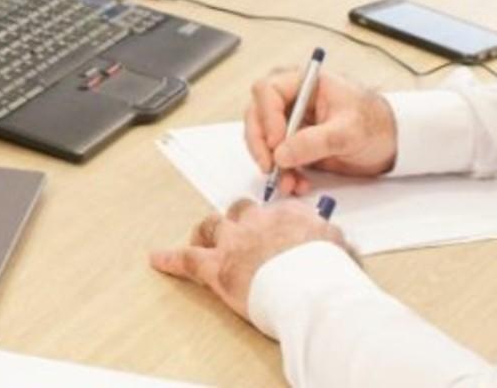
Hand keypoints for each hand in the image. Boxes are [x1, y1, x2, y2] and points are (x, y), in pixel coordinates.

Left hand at [149, 199, 350, 319]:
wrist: (309, 286)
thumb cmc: (326, 271)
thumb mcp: (337, 246)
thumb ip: (329, 240)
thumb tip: (335, 245)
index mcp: (287, 214)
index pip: (274, 209)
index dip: (270, 221)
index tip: (272, 228)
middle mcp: (257, 222)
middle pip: (239, 211)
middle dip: (236, 222)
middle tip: (236, 235)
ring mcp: (233, 242)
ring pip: (210, 226)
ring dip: (204, 234)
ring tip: (200, 241)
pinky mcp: (216, 267)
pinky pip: (187, 259)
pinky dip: (170, 258)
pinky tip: (158, 258)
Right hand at [244, 66, 397, 197]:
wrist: (390, 142)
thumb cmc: (375, 124)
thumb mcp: (349, 132)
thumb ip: (314, 141)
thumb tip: (281, 155)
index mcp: (306, 82)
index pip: (268, 90)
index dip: (267, 117)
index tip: (276, 143)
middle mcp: (293, 99)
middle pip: (257, 115)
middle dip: (261, 145)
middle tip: (271, 168)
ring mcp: (292, 121)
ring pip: (263, 140)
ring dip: (272, 164)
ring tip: (289, 184)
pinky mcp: (295, 143)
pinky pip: (277, 158)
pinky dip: (283, 173)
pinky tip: (297, 184)